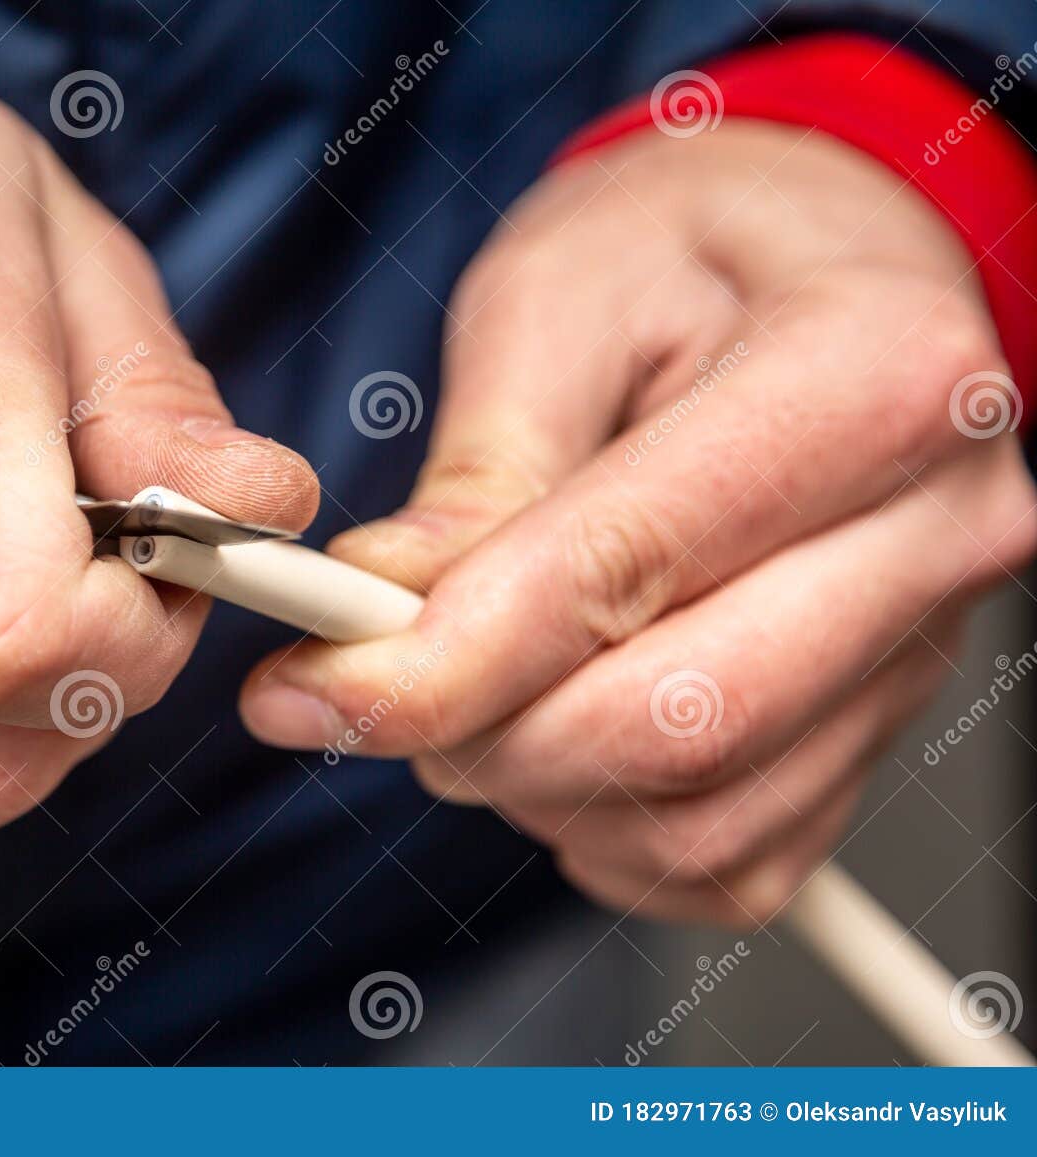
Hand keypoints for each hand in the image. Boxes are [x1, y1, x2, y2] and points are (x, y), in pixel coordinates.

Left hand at [239, 121, 1036, 924]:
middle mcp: (931, 533)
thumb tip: (382, 614)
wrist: (819, 265)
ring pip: (697, 819)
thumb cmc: (689, 248)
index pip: (629, 567)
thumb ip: (477, 473)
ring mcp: (921, 651)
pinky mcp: (882, 731)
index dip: (447, 659)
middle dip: (478, 737)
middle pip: (679, 722)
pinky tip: (555, 732)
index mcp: (873, 378)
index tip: (316, 687)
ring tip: (473, 683)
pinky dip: (601, 831)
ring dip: (532, 788)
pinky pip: (727, 859)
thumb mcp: (557, 298)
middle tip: (368, 688)